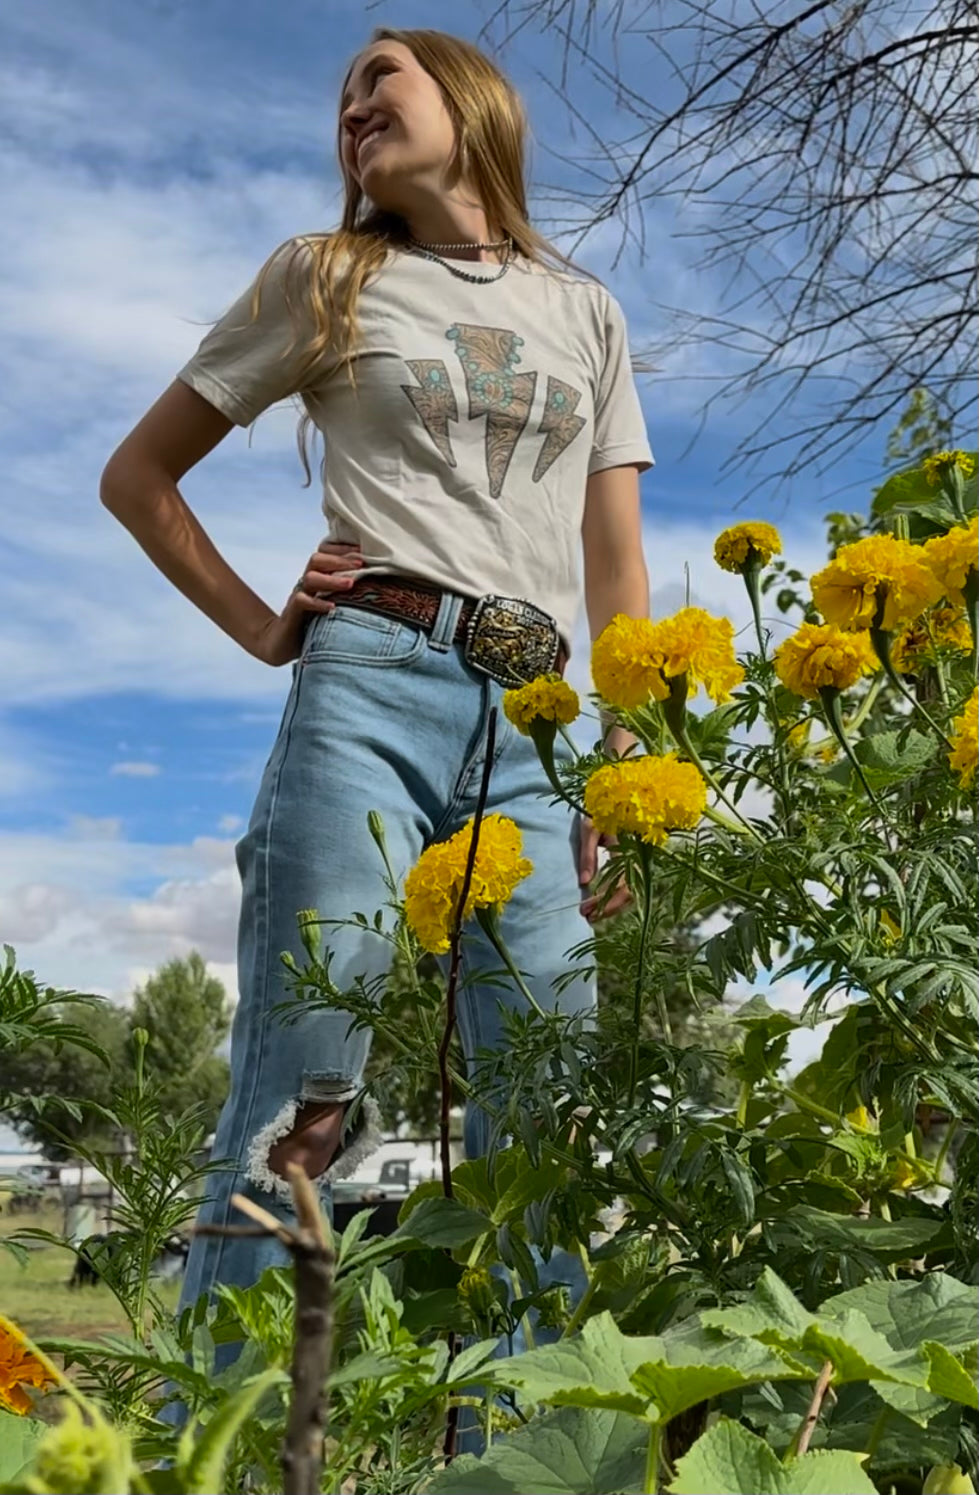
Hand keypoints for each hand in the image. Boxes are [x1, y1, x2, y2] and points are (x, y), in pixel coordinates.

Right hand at [252, 542, 362, 666]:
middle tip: (361, 563)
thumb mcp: (332, 603)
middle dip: (340, 559)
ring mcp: (299, 597)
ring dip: (331, 579)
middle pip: (317, 559)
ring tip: (350, 583)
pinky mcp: (292, 613)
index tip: (362, 550)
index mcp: (317, 577)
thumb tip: (381, 587)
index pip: (324, 553)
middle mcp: (306, 584)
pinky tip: (332, 607)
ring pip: (310, 578)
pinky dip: (317, 603)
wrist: (282, 643)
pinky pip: (301, 601)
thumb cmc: (312, 622)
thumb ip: (348, 593)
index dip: (341, 548)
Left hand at [578, 816, 631, 922]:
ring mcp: (637, 863)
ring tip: (592, 915)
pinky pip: (629, 888)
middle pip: (628, 894)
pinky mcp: (634, 865)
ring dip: (611, 907)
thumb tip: (584, 883)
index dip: (603, 900)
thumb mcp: (590, 829)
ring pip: (630, 894)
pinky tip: (602, 905)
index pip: (620, 884)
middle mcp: (637, 859)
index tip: (585, 908)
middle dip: (607, 908)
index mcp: (628, 850)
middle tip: (587, 916)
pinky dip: (615, 900)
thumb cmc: (601, 812)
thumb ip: (588, 855)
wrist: (615, 799)